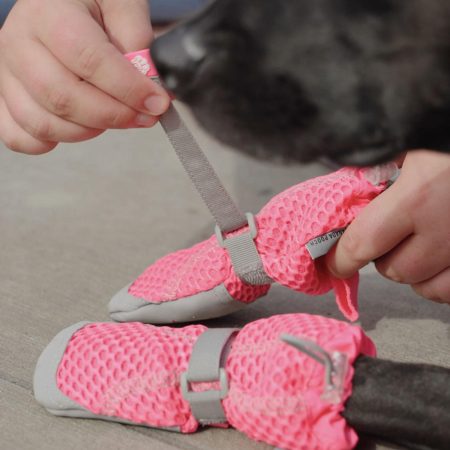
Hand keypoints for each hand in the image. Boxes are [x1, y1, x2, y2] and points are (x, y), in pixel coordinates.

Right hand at [0, 0, 169, 153]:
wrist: (60, 4)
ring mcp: (8, 75)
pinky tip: (78, 128)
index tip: (156, 102)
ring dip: (89, 131)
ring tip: (115, 117)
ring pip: (43, 123)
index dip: (128, 89)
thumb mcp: (121, 3)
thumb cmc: (91, 4)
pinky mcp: (7, 98)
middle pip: (63, 97)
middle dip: (114, 115)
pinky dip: (50, 142)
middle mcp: (19, 43)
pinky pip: (19, 136)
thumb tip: (149, 82)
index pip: (89, 60)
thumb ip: (137, 36)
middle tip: (144, 116)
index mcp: (48, 13)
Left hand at [326, 150, 449, 303]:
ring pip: (426, 288)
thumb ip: (380, 169)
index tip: (333, 263)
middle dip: (382, 256)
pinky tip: (442, 259)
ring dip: (414, 271)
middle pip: (394, 270)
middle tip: (387, 235)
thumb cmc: (449, 135)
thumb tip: (349, 193)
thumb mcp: (414, 143)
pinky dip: (442, 281)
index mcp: (418, 195)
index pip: (362, 243)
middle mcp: (447, 229)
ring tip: (417, 244)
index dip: (341, 258)